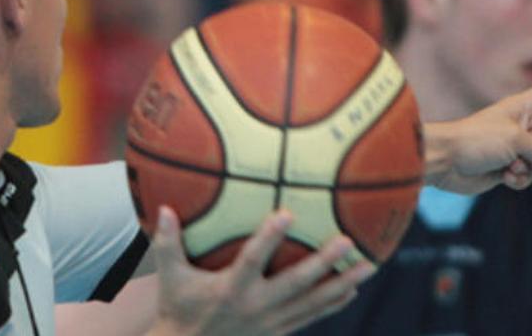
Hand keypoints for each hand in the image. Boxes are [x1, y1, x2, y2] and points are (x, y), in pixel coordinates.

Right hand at [146, 207, 375, 335]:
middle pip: (296, 284)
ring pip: (312, 303)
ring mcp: (271, 323)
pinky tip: (351, 290)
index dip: (270, 238)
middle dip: (323, 263)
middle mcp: (255, 307)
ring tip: (368, 266)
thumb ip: (166, 243)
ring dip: (342, 285)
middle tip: (348, 241)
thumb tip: (163, 208)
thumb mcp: (169, 276)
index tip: (288, 214)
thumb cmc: (177, 308)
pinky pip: (310, 317)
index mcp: (230, 289)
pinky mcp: (278, 332)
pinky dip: (331, 304)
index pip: (253, 260)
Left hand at [423, 52, 531, 193]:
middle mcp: (523, 126)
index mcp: (523, 107)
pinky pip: (527, 177)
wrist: (443, 161)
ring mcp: (516, 148)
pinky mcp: (506, 169)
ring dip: (529, 167)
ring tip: (508, 164)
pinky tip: (501, 175)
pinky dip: (517, 179)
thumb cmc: (476, 140)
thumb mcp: (517, 140)